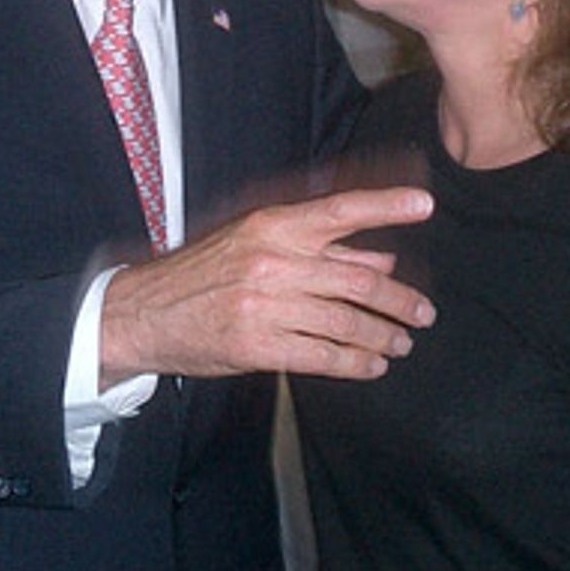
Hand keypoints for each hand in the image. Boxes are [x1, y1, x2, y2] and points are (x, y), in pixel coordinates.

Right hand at [99, 186, 434, 387]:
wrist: (144, 315)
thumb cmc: (203, 276)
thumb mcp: (255, 245)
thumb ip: (318, 249)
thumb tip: (380, 259)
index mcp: (272, 226)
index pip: (340, 209)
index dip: (386, 205)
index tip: (425, 204)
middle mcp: (272, 261)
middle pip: (356, 277)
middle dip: (399, 299)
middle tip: (423, 313)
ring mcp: (265, 305)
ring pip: (345, 321)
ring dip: (383, 335)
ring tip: (401, 343)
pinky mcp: (257, 345)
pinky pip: (322, 356)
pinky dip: (355, 363)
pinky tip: (372, 366)